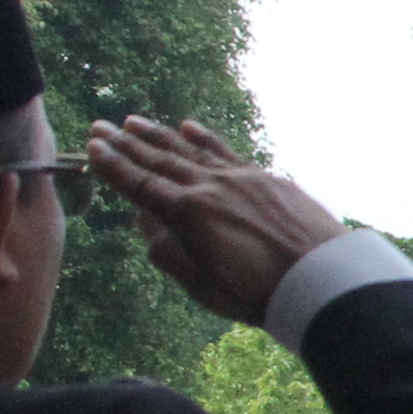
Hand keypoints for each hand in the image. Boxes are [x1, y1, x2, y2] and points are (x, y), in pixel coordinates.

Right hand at [84, 118, 351, 326]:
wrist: (320, 278)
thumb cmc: (256, 292)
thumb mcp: (199, 283)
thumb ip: (166, 250)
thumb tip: (145, 218)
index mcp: (187, 213)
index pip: (139, 185)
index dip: (113, 167)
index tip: (92, 149)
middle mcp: (209, 186)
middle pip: (159, 160)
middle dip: (126, 144)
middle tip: (100, 127)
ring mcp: (239, 177)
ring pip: (190, 150)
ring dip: (158, 135)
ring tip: (133, 121)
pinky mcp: (265, 177)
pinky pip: (226, 151)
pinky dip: (204, 138)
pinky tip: (187, 126)